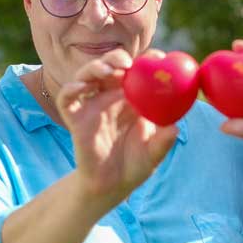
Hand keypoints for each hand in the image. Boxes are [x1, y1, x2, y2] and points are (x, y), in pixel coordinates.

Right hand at [55, 49, 177, 201]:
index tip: (157, 59)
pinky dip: (71, 89)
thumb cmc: (136, 164)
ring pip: (87, 75)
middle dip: (117, 58)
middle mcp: (111, 96)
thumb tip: (175, 128)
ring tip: (107, 70)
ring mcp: (92, 105)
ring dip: (95, 67)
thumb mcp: (154, 153)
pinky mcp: (75, 118)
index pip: (138, 71)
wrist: (112, 185)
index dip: (146, 61)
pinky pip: (67, 98)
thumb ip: (163, 141)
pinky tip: (81, 87)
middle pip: (111, 66)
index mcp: (133, 98)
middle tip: (127, 63)